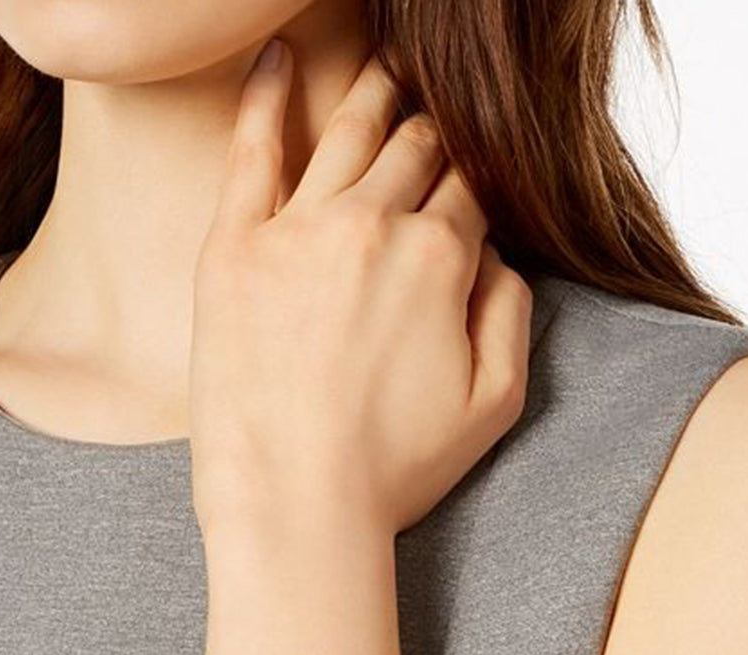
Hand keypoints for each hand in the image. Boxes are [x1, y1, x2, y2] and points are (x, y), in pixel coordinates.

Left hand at [189, 39, 533, 535]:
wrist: (294, 505)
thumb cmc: (396, 466)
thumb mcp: (497, 401)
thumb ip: (513, 311)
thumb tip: (497, 254)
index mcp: (443, 259)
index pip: (469, 190)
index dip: (474, 184)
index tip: (466, 185)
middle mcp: (375, 226)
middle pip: (416, 151)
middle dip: (433, 134)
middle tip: (432, 121)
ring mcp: (299, 230)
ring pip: (351, 133)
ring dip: (377, 93)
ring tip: (388, 66)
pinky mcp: (234, 248)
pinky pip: (253, 150)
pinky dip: (267, 96)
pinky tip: (277, 56)